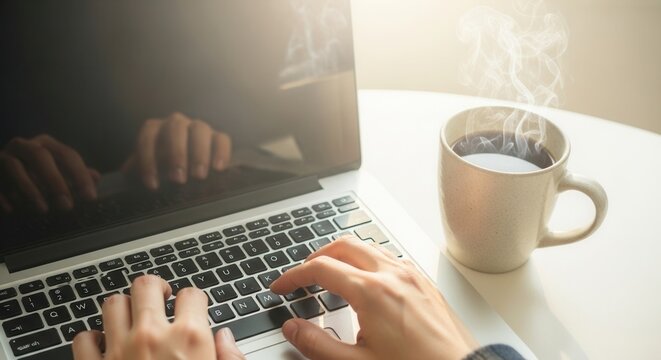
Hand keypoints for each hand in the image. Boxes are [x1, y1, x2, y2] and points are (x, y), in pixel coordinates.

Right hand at [0, 134, 98, 213]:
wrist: (2, 177)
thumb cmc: (35, 174)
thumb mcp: (57, 172)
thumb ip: (76, 174)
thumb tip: (96, 177)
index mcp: (45, 144)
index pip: (67, 154)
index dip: (80, 175)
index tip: (90, 197)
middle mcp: (24, 145)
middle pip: (40, 156)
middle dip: (55, 181)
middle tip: (67, 205)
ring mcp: (3, 156)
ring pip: (15, 167)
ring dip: (30, 189)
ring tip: (43, 210)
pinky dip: (3, 195)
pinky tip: (12, 209)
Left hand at [72, 275, 244, 359]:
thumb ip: (230, 357)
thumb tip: (225, 339)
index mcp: (190, 339)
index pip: (192, 295)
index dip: (194, 301)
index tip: (192, 309)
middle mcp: (152, 337)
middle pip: (147, 285)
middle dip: (155, 289)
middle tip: (160, 300)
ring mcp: (119, 351)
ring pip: (113, 304)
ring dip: (123, 309)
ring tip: (132, 318)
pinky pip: (84, 339)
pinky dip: (91, 339)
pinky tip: (104, 344)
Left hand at [124, 113, 231, 189]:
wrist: (184, 165)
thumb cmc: (162, 166)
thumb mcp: (147, 167)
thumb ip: (137, 168)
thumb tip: (126, 174)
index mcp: (156, 129)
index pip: (148, 136)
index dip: (147, 160)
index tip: (152, 185)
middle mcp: (177, 124)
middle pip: (176, 127)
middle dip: (176, 153)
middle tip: (178, 180)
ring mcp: (198, 128)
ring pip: (199, 129)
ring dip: (199, 153)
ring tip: (198, 176)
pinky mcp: (217, 137)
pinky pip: (222, 138)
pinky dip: (221, 152)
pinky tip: (218, 169)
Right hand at [270, 236, 476, 359]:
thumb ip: (318, 345)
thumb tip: (292, 328)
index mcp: (372, 292)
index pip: (321, 268)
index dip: (293, 276)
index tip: (281, 286)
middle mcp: (392, 275)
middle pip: (343, 245)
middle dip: (317, 256)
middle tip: (302, 276)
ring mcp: (411, 275)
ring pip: (368, 247)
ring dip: (343, 255)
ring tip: (330, 276)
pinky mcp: (424, 282)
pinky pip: (389, 257)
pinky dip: (367, 261)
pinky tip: (365, 283)